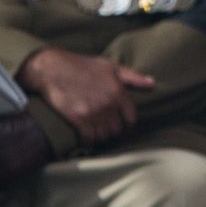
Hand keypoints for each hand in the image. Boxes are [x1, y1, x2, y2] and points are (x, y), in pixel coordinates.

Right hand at [17, 48, 155, 146]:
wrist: (53, 69)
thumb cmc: (83, 66)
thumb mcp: (111, 67)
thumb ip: (134, 78)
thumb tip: (152, 84)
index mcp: (118, 92)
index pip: (131, 119)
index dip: (128, 125)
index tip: (122, 126)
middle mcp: (108, 104)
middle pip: (117, 130)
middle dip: (113, 131)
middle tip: (106, 128)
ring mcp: (93, 112)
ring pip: (104, 136)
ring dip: (101, 136)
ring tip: (96, 132)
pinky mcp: (77, 119)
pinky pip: (89, 139)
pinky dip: (88, 140)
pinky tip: (86, 136)